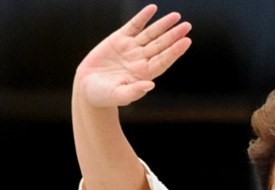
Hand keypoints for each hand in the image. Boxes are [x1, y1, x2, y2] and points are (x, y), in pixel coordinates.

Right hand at [74, 4, 191, 107]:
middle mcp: (141, 59)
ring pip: (151, 34)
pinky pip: (134, 25)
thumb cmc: (104, 96)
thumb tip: (150, 85)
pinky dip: (143, 17)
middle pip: (161, 45)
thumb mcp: (118, 95)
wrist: (87, 86)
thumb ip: (134, 91)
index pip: (163, 60)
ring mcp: (132, 48)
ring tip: (176, 16)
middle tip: (187, 26)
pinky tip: (152, 9)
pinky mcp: (119, 39)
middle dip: (174, 35)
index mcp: (144, 74)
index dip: (175, 51)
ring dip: (163, 24)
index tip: (186, 41)